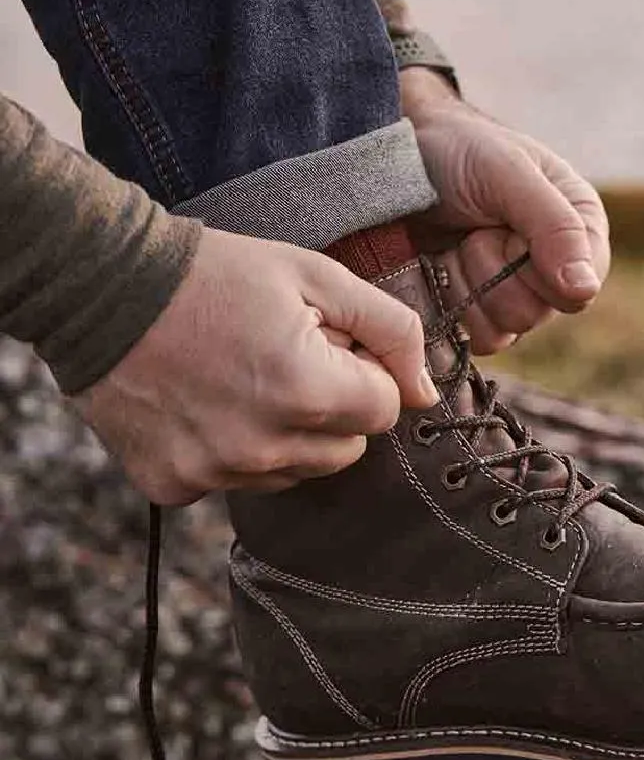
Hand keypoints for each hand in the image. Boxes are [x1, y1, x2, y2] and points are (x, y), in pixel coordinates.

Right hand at [72, 228, 436, 504]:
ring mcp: (214, 472)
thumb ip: (391, 330)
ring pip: (295, 472)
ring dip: (286, 433)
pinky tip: (204, 403)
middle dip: (333, 407)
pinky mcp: (172, 485)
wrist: (101, 287)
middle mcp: (263, 448)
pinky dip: (230, 451)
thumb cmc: (216, 274)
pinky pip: (234, 482)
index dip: (362, 370)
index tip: (327, 342)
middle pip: (347, 451)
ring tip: (242, 377)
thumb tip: (426, 394)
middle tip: (285, 357)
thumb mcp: (317, 276)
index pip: (383, 409)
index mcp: (307, 392)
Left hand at [402, 69, 609, 352]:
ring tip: (457, 243)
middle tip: (474, 230)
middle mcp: (555, 269)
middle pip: (535, 314)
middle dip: (492, 270)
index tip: (505, 227)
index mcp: (580, 230)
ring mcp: (516, 294)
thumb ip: (554, 225)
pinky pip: (475, 338)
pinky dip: (449, 302)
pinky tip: (442, 264)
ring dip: (468, 284)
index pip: (578, 289)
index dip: (534, 267)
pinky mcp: (479, 312)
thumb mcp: (508, 173)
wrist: (399, 157)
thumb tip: (585, 290)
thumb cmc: (460, 151)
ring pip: (503, 330)